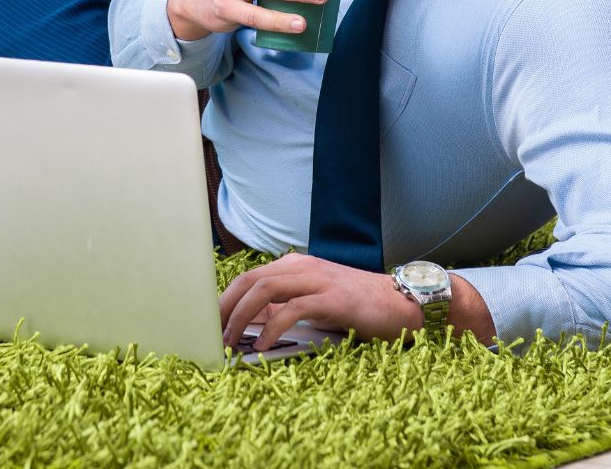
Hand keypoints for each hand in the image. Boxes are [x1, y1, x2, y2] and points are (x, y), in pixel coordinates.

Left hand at [218, 252, 424, 349]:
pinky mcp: (333, 299)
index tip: (207, 321)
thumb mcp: (316, 303)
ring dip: (240, 317)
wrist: (404, 303)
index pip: (248, 276)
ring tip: (229, 341)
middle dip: (224, 307)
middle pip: (250, 280)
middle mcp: (303, 266)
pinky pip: (292, 309)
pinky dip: (271, 327)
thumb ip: (285, 307)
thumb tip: (250, 325)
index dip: (224, 298)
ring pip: (265, 290)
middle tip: (209, 333)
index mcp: (296, 265)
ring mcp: (318, 280)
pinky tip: (261, 345)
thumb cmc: (359, 308)